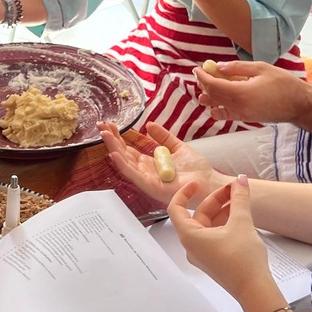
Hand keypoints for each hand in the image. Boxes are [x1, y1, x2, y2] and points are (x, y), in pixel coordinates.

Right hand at [99, 120, 226, 205]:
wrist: (209, 182)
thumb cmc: (197, 169)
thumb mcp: (177, 147)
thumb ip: (163, 137)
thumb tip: (149, 125)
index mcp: (151, 163)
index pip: (130, 149)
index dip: (120, 137)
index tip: (111, 124)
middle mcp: (146, 172)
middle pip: (124, 155)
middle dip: (112, 140)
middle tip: (102, 126)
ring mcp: (147, 180)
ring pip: (125, 163)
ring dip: (113, 148)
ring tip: (105, 135)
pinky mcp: (151, 187)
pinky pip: (133, 175)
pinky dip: (123, 164)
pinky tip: (114, 154)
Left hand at [169, 176, 275, 302]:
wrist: (255, 290)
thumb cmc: (243, 261)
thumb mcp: (241, 223)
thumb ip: (239, 199)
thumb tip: (240, 181)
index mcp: (190, 237)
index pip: (176, 208)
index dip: (185, 192)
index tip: (198, 183)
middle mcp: (192, 246)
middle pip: (198, 215)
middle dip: (216, 200)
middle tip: (234, 189)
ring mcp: (203, 254)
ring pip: (208, 225)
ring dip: (223, 211)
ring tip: (241, 200)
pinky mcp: (215, 259)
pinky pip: (215, 235)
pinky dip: (225, 223)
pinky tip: (240, 216)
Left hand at [195, 60, 306, 122]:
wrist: (299, 105)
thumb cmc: (283, 83)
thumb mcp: (261, 68)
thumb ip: (237, 68)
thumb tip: (218, 67)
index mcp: (241, 92)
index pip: (213, 85)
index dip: (202, 77)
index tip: (196, 69)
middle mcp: (239, 107)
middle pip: (213, 96)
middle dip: (204, 84)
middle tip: (201, 74)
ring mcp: (242, 115)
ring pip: (217, 107)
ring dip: (208, 97)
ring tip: (205, 87)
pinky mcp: (246, 119)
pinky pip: (226, 115)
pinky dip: (217, 109)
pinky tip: (216, 102)